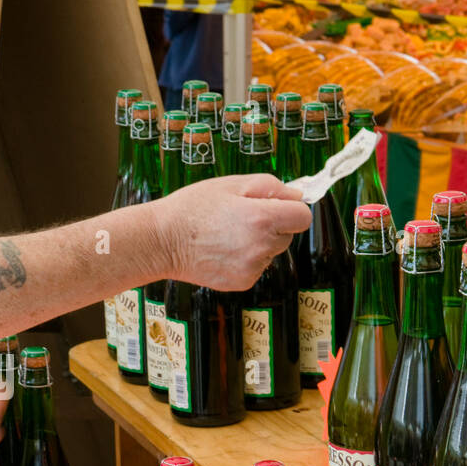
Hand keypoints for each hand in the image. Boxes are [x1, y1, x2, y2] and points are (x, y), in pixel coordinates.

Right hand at [154, 174, 311, 291]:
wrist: (163, 241)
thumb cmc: (193, 207)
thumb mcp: (232, 184)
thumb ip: (270, 187)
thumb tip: (297, 195)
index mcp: (262, 218)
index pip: (302, 217)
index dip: (292, 209)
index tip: (278, 206)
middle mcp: (262, 246)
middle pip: (288, 235)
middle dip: (273, 224)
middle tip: (242, 216)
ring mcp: (253, 267)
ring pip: (272, 252)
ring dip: (260, 242)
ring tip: (228, 233)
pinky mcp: (244, 282)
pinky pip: (257, 266)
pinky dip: (246, 258)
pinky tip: (224, 249)